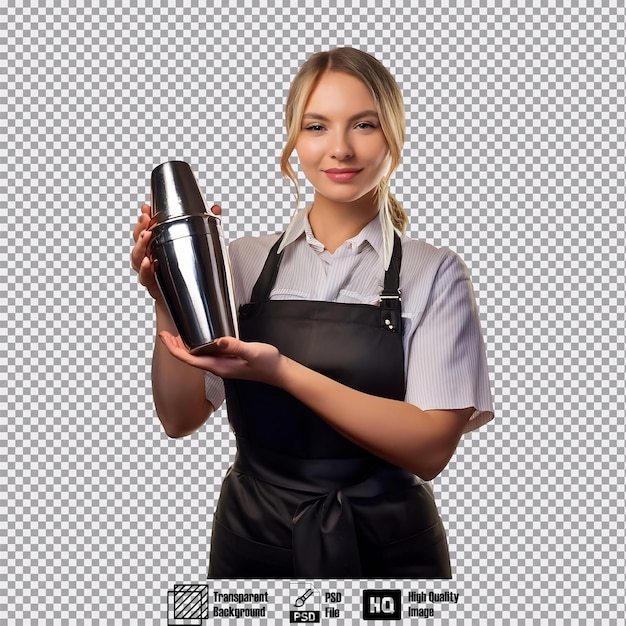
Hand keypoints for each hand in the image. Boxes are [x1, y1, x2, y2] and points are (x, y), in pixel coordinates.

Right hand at [131, 203, 221, 301]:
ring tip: (146, 236)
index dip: (144, 219)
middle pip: (138, 242)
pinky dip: (145, 270)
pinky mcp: (154, 286)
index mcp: (159, 246)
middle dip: (140, 229)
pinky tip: (149, 263)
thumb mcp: (199, 247)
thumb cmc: (190, 272)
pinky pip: (146, 278)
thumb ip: (207, 226)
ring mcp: (150, 272)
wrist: (187, 301)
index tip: (146, 208)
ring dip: (140, 246)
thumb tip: (216, 208)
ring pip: (137, 258)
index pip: (147, 229)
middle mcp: (151, 258)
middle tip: (146, 220)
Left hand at [158, 332, 284, 385]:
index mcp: (219, 366)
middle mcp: (218, 368)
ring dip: (184, 347)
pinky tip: (197, 341)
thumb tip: (219, 341)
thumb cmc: (267, 364)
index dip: (174, 349)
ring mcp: (223, 365)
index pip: (189, 359)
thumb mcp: (252, 352)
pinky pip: (207, 355)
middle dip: (175, 347)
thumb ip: (235, 346)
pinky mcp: (228, 361)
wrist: (279, 372)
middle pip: (189, 359)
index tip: (165, 337)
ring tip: (175, 336)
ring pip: (197, 357)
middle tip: (165, 333)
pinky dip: (197, 347)